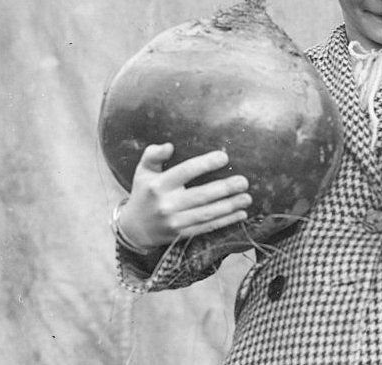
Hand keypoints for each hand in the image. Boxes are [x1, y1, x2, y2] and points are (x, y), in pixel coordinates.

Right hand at [119, 143, 252, 247]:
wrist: (134, 229)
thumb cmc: (144, 193)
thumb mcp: (143, 171)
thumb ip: (154, 155)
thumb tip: (169, 146)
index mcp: (158, 185)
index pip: (185, 172)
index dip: (205, 164)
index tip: (224, 157)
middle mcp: (167, 204)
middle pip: (201, 195)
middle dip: (225, 188)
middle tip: (244, 182)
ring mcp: (175, 222)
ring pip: (207, 213)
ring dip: (230, 206)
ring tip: (247, 198)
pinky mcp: (181, 234)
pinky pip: (207, 227)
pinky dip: (226, 221)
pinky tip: (241, 214)